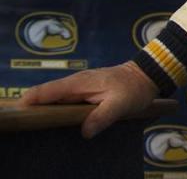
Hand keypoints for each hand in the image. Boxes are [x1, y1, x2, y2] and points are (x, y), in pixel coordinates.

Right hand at [17, 61, 158, 137]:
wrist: (146, 75)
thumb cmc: (133, 88)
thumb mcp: (121, 104)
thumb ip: (102, 117)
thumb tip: (84, 132)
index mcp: (77, 84)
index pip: (45, 91)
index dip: (28, 102)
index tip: (19, 116)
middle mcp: (73, 83)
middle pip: (44, 96)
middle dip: (32, 109)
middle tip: (27, 127)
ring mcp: (78, 87)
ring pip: (53, 99)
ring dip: (44, 111)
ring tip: (38, 128)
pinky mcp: (83, 92)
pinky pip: (64, 102)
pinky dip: (57, 111)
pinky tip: (57, 124)